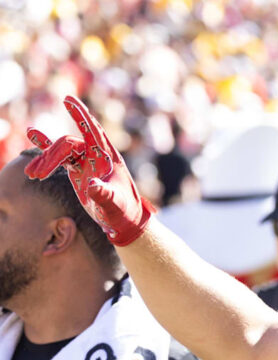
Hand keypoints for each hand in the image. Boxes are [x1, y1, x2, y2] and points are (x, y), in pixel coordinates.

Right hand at [24, 95, 152, 245]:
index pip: (93, 131)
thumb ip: (104, 194)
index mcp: (108, 157)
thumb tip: (92, 186)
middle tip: (37, 175)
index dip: (81, 115)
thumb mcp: (113, 204)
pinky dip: (46, 148)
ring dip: (45, 161)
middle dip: (51, 157)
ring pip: (61, 151)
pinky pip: (59, 155)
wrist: (121, 219)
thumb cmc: (122, 211)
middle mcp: (96, 155)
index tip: (68, 99)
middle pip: (68, 144)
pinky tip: (32, 135)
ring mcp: (86, 160)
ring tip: (31, 175)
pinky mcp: (77, 169)